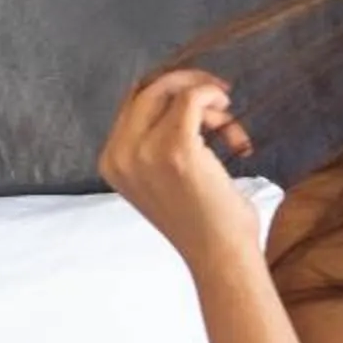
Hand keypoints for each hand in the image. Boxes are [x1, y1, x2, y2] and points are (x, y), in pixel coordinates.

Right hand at [96, 67, 261, 263]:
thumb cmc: (203, 222)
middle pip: (148, 90)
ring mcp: (145, 151)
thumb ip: (155, 142)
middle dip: (187, 86)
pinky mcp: (176, 149)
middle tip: (220, 100)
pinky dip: (213, 97)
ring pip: (172, 92)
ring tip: (231, 133)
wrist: (219, 257)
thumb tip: (178, 96)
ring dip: (208, 102)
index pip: (132, 102)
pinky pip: (192, 98)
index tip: (200, 99)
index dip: (168, 91)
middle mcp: (120, 154)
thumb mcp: (161, 179)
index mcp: (112, 161)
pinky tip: (230, 117)